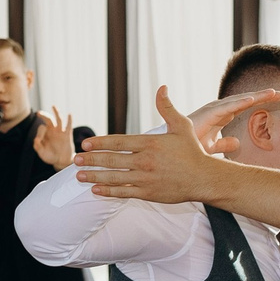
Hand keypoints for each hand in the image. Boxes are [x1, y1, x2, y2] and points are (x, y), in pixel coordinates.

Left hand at [32, 106, 76, 169]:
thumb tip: (36, 139)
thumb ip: (37, 146)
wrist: (61, 161)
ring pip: (58, 119)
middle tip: (38, 113)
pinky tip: (69, 114)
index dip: (39, 132)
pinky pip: (69, 126)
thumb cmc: (50, 157)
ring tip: (53, 106)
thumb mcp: (42, 153)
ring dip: (56, 112)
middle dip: (43, 115)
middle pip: (48, 119)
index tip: (39, 140)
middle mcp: (52, 130)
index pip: (41, 127)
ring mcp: (60, 132)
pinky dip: (69, 120)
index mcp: (45, 133)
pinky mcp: (67, 135)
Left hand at [76, 86, 275, 201]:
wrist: (204, 178)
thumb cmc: (192, 151)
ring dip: (94, 176)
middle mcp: (145, 161)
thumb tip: (161, 87)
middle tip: (74, 159)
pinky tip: (95, 189)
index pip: (119, 142)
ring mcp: (146, 179)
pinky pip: (124, 192)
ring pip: (115, 177)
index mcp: (150, 144)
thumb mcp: (181, 125)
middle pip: (112, 160)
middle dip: (91, 160)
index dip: (100, 143)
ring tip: (78, 175)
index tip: (85, 144)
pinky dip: (108, 191)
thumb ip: (167, 108)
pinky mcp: (149, 193)